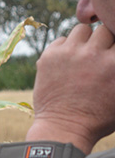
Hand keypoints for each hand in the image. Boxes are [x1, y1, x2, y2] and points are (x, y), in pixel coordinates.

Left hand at [28, 23, 114, 152]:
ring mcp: (70, 53)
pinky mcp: (49, 56)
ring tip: (83, 54)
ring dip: (84, 40)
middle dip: (104, 41)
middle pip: (104, 29)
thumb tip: (114, 56)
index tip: (111, 56)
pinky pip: (61, 40)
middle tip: (100, 55)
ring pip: (82, 30)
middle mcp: (94, 54)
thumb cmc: (99, 117)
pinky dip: (65, 48)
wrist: (64, 128)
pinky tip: (67, 62)